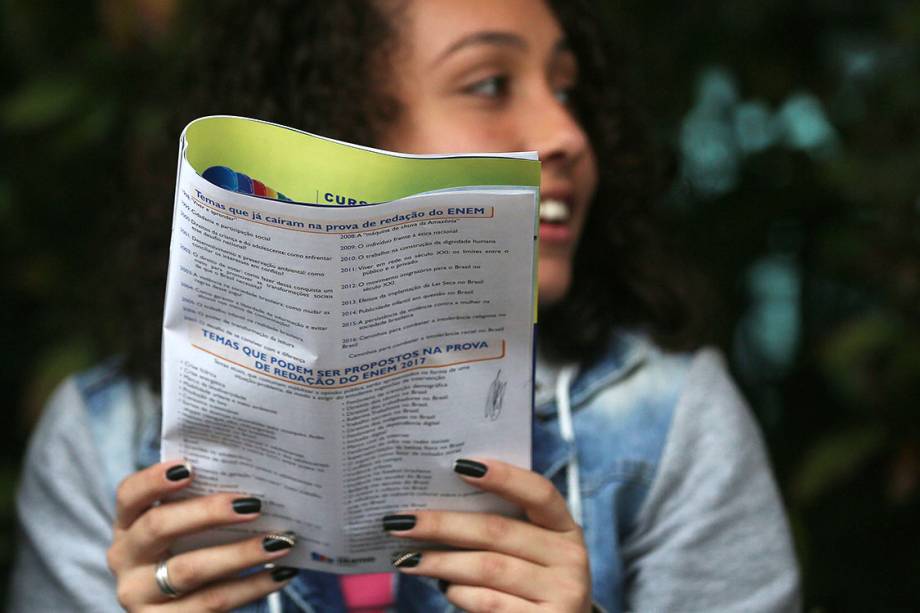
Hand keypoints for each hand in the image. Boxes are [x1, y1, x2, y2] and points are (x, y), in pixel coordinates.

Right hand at [106, 461, 297, 610]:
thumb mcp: (185, 528)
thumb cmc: (190, 551)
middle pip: (158, 527)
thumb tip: (256, 481)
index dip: (154, 479)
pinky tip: (281, 573)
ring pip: (190, 570)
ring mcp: (139, 595)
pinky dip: (252, 586)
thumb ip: (203, 504)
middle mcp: (125, 558)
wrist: (180, 610)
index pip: (129, 494)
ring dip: (241, 554)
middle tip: (254, 504)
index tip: (190, 468)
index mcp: (128, 524)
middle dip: (208, 512)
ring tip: (280, 542)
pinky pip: (212, 602)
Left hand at [385, 458, 592, 612]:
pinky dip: (459, 592)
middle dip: (443, 524)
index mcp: (565, 528)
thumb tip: (437, 506)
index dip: (503, 476)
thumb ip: (503, 527)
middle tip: (402, 521)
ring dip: (440, 561)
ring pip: (487, 567)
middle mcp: (570, 557)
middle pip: (498, 530)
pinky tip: (443, 586)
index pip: (539, 492)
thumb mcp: (532, 552)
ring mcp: (562, 592)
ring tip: (408, 558)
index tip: (459, 464)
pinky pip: (488, 601)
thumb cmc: (533, 584)